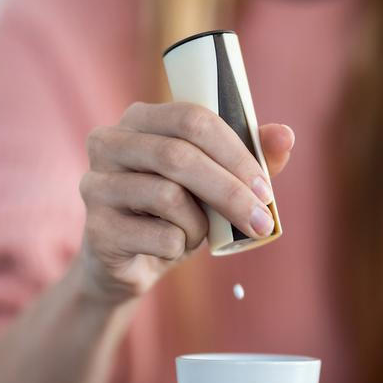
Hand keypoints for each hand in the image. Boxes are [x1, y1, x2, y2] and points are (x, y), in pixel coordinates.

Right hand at [78, 101, 293, 302]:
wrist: (129, 263)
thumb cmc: (174, 212)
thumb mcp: (213, 182)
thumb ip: (248, 156)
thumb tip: (285, 135)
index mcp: (139, 118)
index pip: (191, 119)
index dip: (234, 151)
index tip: (265, 186)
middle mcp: (108, 143)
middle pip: (178, 156)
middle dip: (229, 191)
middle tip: (261, 221)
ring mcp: (96, 185)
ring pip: (169, 197)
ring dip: (199, 224)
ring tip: (196, 233)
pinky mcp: (97, 229)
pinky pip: (160, 237)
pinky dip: (180, 247)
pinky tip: (168, 248)